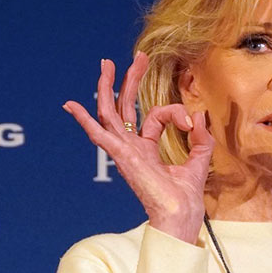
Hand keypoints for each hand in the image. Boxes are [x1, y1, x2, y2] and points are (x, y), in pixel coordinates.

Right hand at [62, 54, 213, 243]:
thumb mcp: (199, 159)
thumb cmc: (186, 197)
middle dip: (129, 80)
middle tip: (137, 57)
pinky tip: (70, 105)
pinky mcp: (122, 156)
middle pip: (125, 107)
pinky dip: (84, 120)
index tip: (191, 119)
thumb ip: (201, 137)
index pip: (155, 117)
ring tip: (106, 64)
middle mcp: (131, 148)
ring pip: (110, 113)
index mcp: (146, 149)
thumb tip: (198, 114)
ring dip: (108, 87)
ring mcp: (124, 152)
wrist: (180, 215)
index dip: (175, 112)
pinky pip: (99, 135)